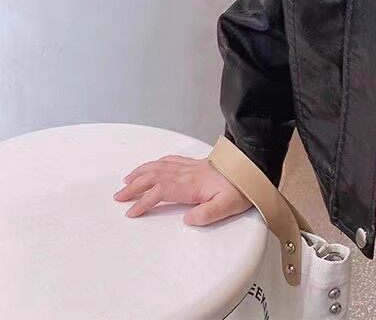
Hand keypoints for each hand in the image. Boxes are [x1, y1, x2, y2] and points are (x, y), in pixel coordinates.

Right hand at [113, 155, 252, 224]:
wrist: (254, 168)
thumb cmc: (242, 188)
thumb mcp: (228, 206)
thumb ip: (207, 214)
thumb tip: (188, 219)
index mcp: (191, 185)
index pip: (161, 191)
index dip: (144, 201)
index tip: (131, 212)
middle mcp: (187, 173)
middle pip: (154, 176)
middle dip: (134, 186)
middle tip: (118, 197)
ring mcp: (191, 166)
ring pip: (159, 166)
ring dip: (141, 173)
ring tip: (126, 181)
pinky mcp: (196, 164)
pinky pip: (170, 159)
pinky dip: (156, 162)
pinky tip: (151, 166)